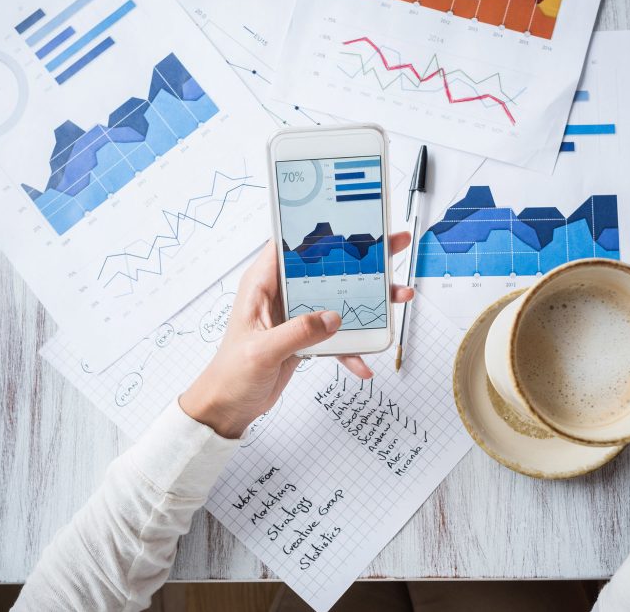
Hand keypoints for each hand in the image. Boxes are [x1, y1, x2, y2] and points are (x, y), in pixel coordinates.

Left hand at [178, 233, 414, 437]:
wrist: (229, 407)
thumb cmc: (231, 375)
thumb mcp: (262, 351)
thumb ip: (298, 332)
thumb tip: (333, 318)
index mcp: (262, 285)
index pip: (291, 244)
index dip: (321, 229)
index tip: (352, 221)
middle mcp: (280, 294)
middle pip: (326, 266)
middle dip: (362, 258)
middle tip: (393, 245)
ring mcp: (296, 315)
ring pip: (339, 297)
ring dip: (369, 301)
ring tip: (399, 296)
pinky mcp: (306, 336)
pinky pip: (337, 334)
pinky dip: (352, 347)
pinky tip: (363, 362)